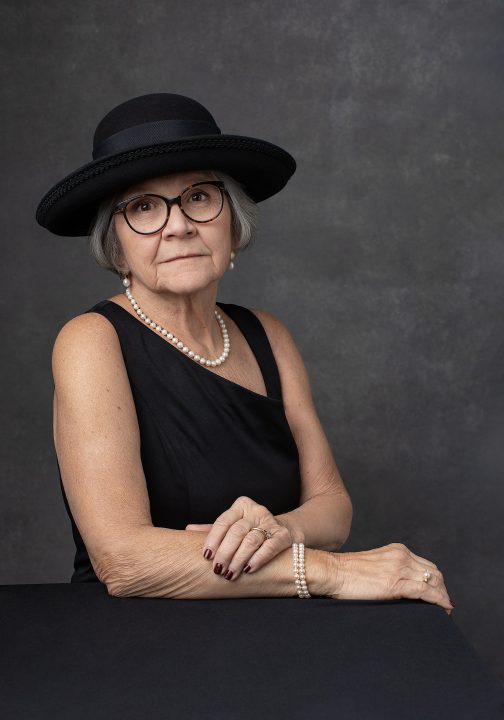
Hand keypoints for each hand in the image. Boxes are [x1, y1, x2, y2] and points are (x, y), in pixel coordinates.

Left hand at [185, 496, 292, 579]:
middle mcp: (256, 511)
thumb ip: (212, 529)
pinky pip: (269, 547)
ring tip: (230, 574)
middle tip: (218, 570)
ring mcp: (270, 522)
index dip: (213, 540)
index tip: (206, 557)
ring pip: (251, 541)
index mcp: (241, 506)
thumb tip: (187, 529)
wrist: (285, 530)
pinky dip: (258, 559)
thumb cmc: (251, 530)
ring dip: (239, 559)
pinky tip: (249, 569)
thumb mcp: (233, 526)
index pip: (223, 522)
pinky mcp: (283, 535)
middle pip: (236, 532)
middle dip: (225, 553)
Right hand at [329, 543, 454, 614]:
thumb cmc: (347, 573)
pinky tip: (443, 609)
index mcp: (397, 550)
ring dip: (442, 596)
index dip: (436, 582)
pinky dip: (439, 600)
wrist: (332, 572)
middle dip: (442, 590)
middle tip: (443, 606)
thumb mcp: (375, 566)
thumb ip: (391, 572)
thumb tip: (403, 590)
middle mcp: (401, 556)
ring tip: (443, 611)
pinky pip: (426, 591)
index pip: (426, 566)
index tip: (438, 595)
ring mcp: (399, 568)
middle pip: (434, 573)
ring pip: (434, 581)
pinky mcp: (396, 583)